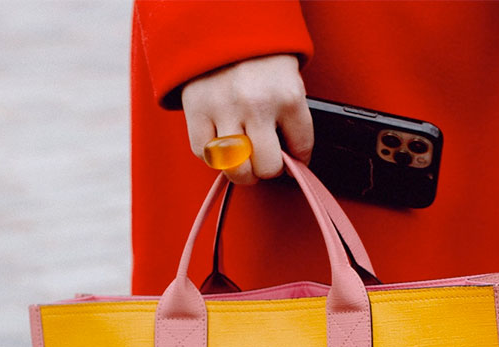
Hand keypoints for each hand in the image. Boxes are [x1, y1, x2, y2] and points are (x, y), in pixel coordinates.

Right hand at [181, 54, 312, 184]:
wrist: (226, 24)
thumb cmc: (261, 60)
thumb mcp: (289, 84)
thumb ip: (291, 122)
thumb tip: (289, 162)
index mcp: (288, 97)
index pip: (301, 149)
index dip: (298, 160)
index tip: (293, 158)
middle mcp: (256, 104)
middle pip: (266, 167)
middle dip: (268, 169)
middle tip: (264, 159)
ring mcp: (224, 107)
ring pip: (235, 167)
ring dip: (242, 170)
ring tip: (243, 159)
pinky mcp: (197, 109)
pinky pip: (203, 153)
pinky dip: (213, 157)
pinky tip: (221, 145)